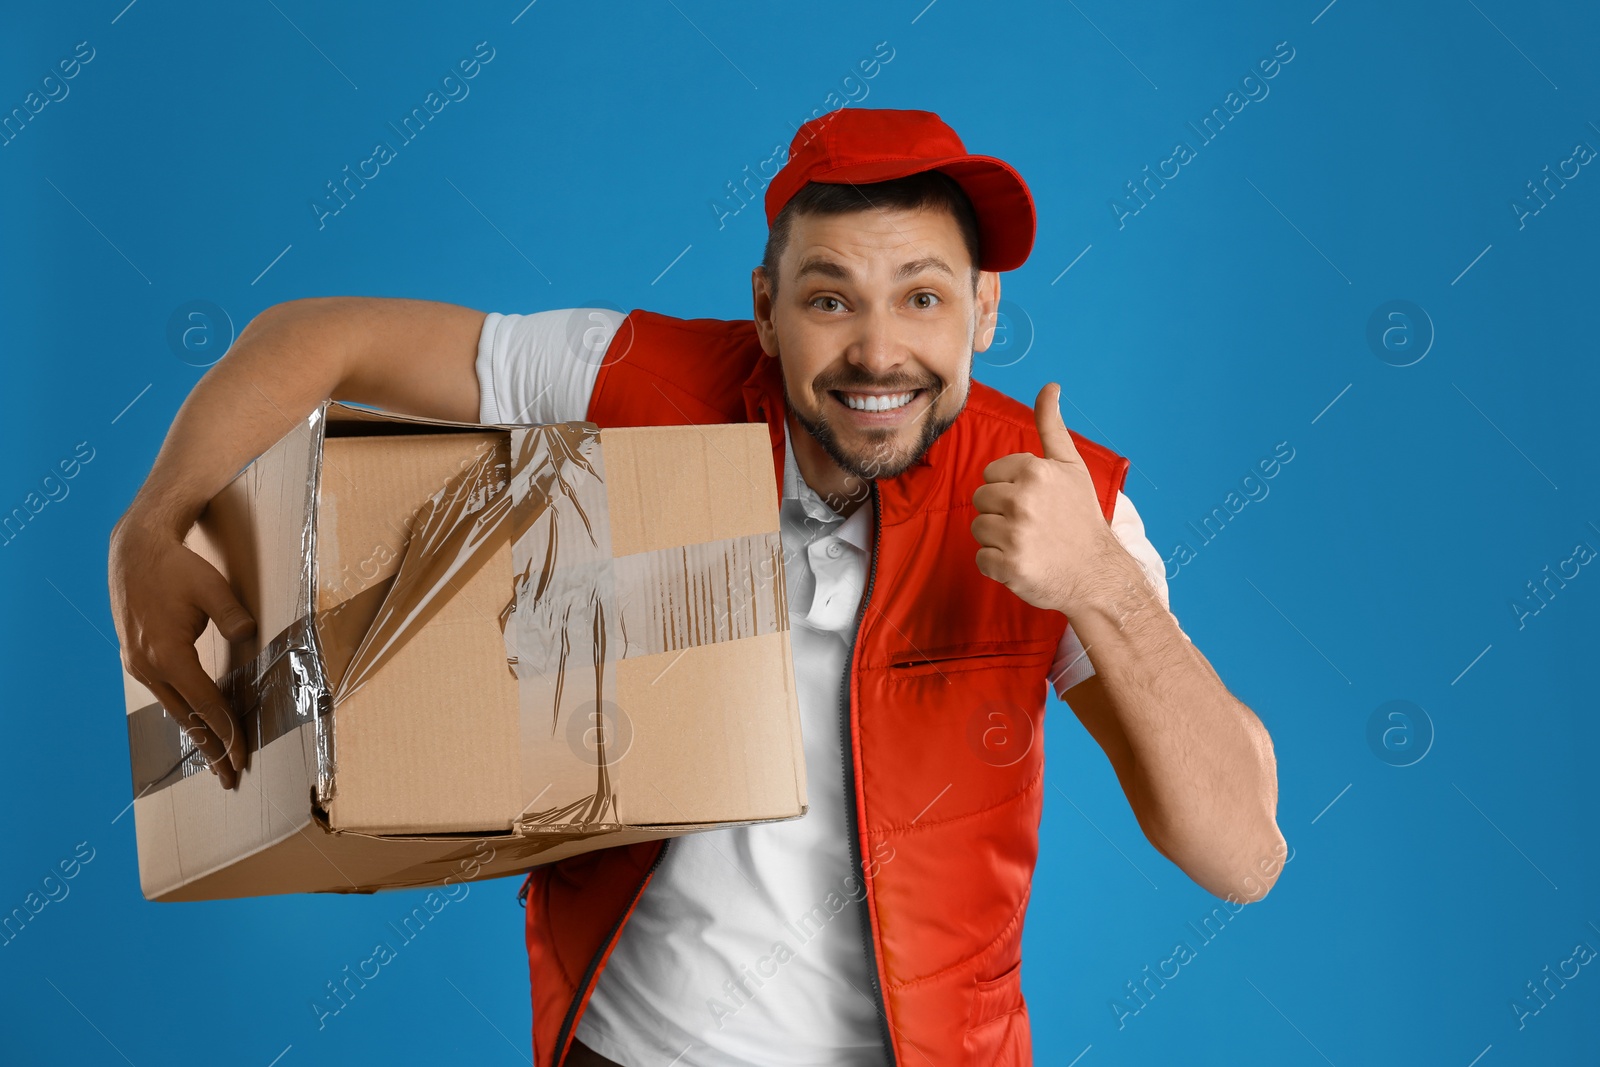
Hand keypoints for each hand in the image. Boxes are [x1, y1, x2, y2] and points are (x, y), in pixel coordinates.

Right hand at [108, 513, 254, 789]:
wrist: (135, 550)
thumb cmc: (177, 567)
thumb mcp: (211, 586)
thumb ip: (232, 614)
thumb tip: (250, 635)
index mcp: (168, 655)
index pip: (206, 705)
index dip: (227, 732)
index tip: (241, 758)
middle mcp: (148, 667)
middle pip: (187, 719)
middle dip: (211, 750)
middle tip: (230, 779)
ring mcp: (138, 665)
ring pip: (173, 710)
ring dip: (196, 736)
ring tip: (215, 762)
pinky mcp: (137, 659)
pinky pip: (165, 696)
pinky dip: (183, 714)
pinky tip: (195, 726)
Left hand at [970, 383, 1120, 615]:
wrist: (1098, 574)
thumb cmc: (1082, 518)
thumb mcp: (1071, 466)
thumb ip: (1052, 426)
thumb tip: (1050, 386)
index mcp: (1035, 472)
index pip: (991, 475)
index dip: (1011, 489)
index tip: (1037, 503)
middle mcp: (1023, 500)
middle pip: (981, 500)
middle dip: (1002, 512)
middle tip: (1033, 525)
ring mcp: (1015, 535)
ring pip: (978, 528)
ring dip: (998, 539)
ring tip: (1029, 543)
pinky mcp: (1009, 566)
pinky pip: (982, 559)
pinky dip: (998, 565)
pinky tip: (1024, 563)